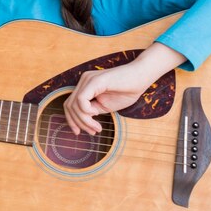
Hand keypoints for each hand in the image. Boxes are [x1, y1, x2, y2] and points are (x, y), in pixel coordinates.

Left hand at [63, 42, 185, 135]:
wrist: (141, 78)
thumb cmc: (126, 91)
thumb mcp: (105, 105)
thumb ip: (92, 111)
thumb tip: (82, 120)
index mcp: (85, 86)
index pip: (69, 104)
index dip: (72, 120)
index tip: (78, 132)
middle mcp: (83, 81)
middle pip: (69, 106)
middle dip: (77, 122)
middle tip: (92, 132)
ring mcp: (87, 79)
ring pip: (74, 104)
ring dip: (84, 121)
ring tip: (97, 128)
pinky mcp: (94, 81)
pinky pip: (82, 99)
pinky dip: (86, 111)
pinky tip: (97, 114)